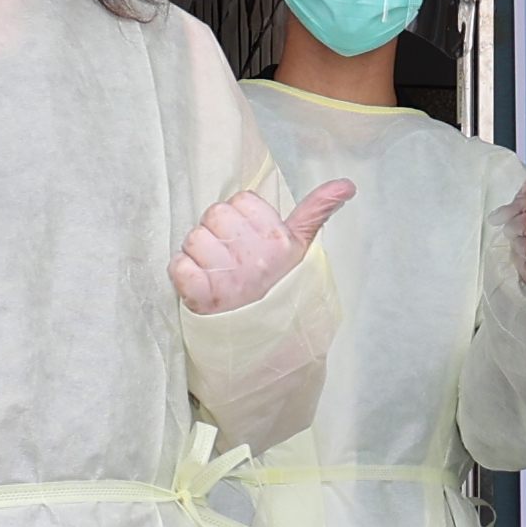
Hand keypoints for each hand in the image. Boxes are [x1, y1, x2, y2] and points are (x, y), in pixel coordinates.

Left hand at [174, 174, 354, 312]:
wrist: (270, 342)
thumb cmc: (283, 288)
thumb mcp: (303, 250)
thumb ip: (317, 211)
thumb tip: (347, 184)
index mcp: (278, 239)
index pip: (242, 200)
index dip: (240, 219)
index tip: (249, 241)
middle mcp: (255, 256)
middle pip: (214, 214)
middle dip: (217, 233)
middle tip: (229, 258)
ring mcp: (228, 277)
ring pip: (194, 238)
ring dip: (198, 255)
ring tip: (216, 274)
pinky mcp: (203, 297)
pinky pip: (178, 266)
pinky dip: (183, 274)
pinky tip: (201, 285)